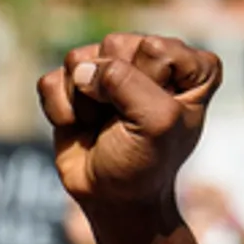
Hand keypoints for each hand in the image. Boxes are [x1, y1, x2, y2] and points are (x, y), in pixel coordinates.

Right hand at [37, 34, 221, 214]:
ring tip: (102, 124)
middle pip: (115, 45)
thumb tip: (80, 70)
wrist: (111, 197)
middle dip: (113, 90)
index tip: (156, 118)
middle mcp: (150, 59)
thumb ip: (125, 81)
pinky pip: (52, 80)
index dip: (149, 85)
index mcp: (191, 67)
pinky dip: (60, 109)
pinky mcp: (74, 83)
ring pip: (79, 59)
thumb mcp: (156, 122)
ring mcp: (109, 69)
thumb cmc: (145, 162)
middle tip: (124, 122)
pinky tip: (79, 125)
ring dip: (85, 101)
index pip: (155, 48)